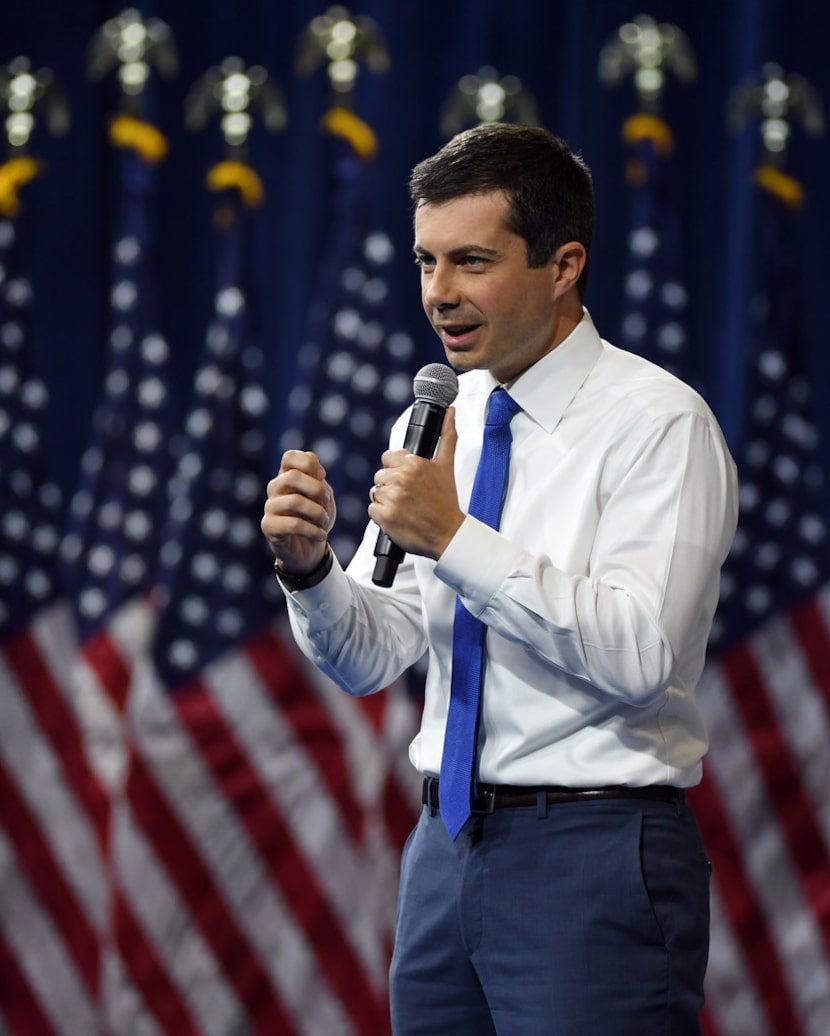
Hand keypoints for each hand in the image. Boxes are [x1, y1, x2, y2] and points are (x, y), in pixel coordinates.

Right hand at [261, 450, 335, 573]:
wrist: (310, 549)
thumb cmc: (316, 518)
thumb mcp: (323, 496)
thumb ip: (318, 478)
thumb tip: (313, 462)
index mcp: (287, 476)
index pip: (289, 457)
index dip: (308, 464)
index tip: (322, 476)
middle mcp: (275, 488)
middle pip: (292, 476)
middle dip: (317, 489)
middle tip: (326, 502)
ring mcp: (270, 507)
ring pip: (295, 501)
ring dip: (318, 513)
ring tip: (324, 522)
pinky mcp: (268, 526)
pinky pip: (293, 524)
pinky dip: (313, 530)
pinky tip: (321, 536)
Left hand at [368, 407, 463, 560]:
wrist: (448, 534)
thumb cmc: (446, 502)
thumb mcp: (446, 465)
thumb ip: (447, 436)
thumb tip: (450, 412)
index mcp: (413, 463)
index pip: (388, 458)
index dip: (397, 470)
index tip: (409, 481)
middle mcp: (401, 478)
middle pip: (381, 476)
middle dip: (392, 486)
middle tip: (410, 498)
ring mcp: (392, 498)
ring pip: (375, 492)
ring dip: (387, 501)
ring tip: (406, 508)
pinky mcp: (384, 516)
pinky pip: (372, 510)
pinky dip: (382, 516)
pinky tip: (399, 517)